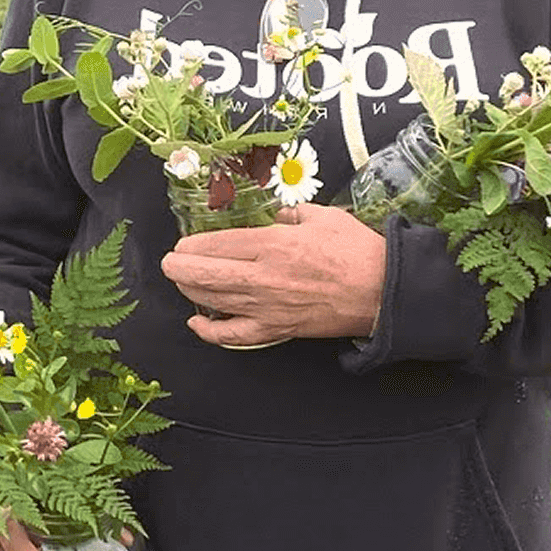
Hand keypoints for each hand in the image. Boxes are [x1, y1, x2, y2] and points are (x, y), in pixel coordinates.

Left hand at [160, 203, 385, 349]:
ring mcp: (268, 306)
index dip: (194, 244)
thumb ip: (290, 215)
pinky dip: (211, 332)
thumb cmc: (356, 251)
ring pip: (214, 302)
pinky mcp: (278, 329)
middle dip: (179, 268)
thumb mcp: (321, 216)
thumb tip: (273, 217)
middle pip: (207, 274)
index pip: (218, 244)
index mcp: (273, 244)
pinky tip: (197, 323)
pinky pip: (235, 335)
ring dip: (190, 291)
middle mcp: (264, 277)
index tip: (183, 243)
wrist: (381, 290)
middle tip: (170, 262)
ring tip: (180, 282)